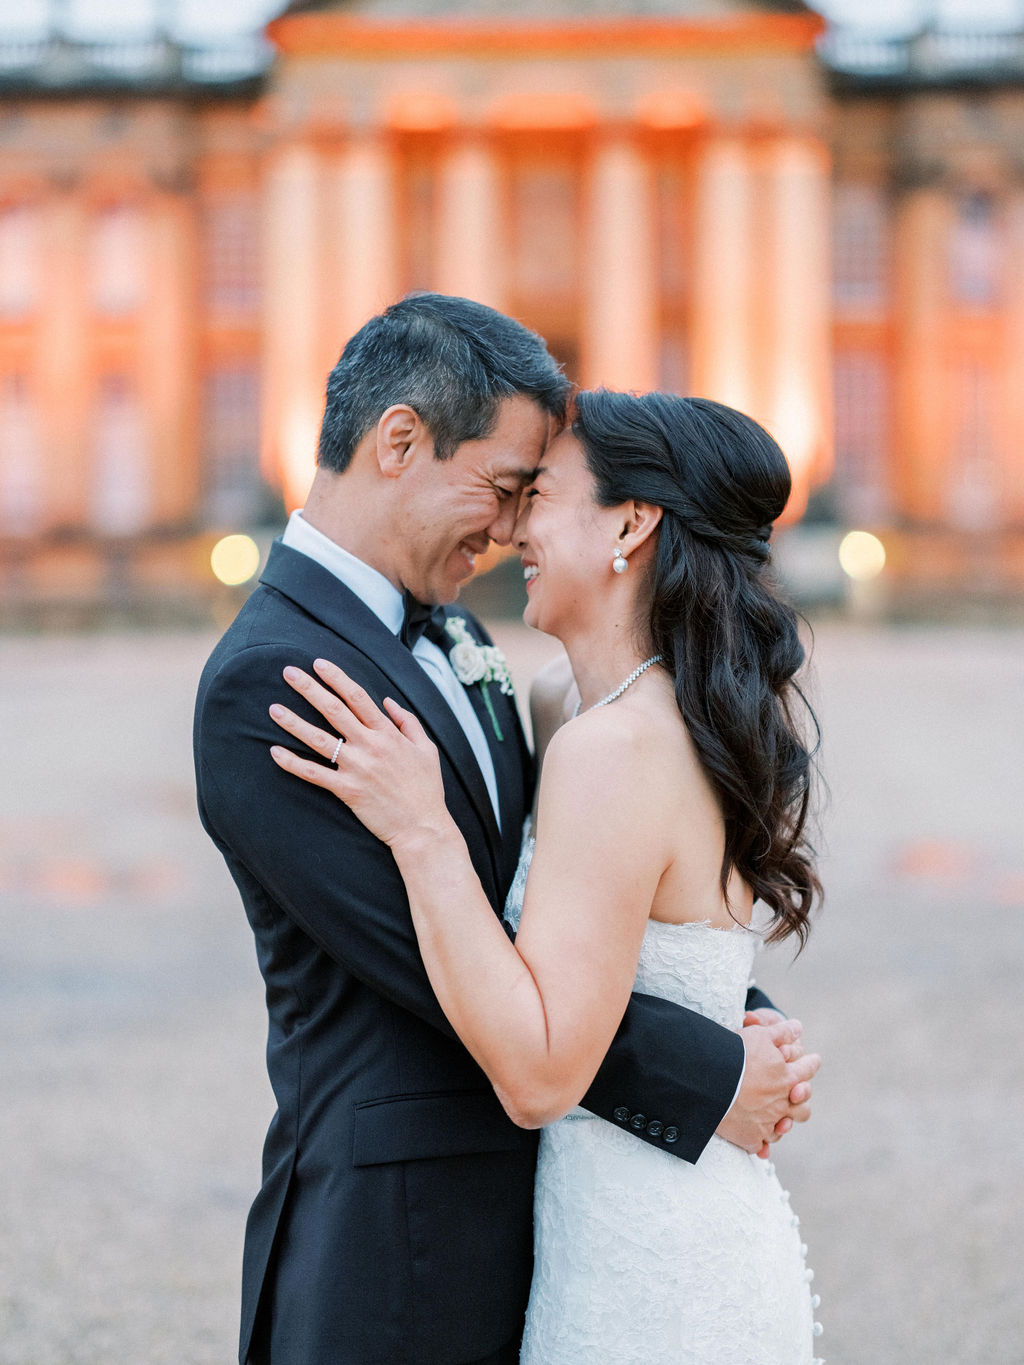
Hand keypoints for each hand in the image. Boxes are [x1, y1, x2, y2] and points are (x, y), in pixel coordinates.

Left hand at [268, 658, 449, 848]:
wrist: (423, 828)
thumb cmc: (426, 789)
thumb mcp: (427, 749)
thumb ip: (408, 722)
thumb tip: (388, 701)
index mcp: (388, 733)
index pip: (358, 697)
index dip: (337, 678)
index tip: (318, 663)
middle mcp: (371, 746)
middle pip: (334, 710)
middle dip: (310, 689)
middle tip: (288, 672)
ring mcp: (357, 768)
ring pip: (319, 739)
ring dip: (294, 722)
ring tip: (273, 709)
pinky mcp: (348, 790)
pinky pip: (315, 774)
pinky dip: (293, 764)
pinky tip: (275, 753)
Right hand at [716, 1018, 819, 1157]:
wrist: (708, 1080)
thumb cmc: (734, 1054)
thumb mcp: (760, 1035)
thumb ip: (782, 1032)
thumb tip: (799, 1027)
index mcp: (787, 1078)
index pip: (807, 1070)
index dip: (811, 1063)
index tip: (814, 1060)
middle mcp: (781, 1103)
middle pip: (803, 1107)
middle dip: (802, 1100)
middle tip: (798, 1093)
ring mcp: (768, 1124)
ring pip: (784, 1128)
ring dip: (784, 1122)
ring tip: (780, 1118)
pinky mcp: (751, 1138)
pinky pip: (762, 1145)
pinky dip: (761, 1143)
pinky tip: (759, 1141)